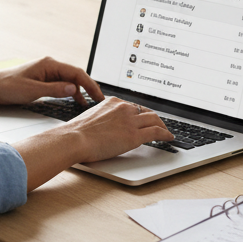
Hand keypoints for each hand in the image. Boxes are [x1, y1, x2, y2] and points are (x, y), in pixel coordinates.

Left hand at [0, 57, 103, 107]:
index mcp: (49, 64)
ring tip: (90, 104)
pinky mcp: (43, 79)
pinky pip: (62, 84)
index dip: (90, 85)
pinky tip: (75, 101)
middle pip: (75, 76)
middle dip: (89, 88)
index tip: (99, 96)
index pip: (76, 73)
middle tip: (99, 102)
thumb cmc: (8, 86)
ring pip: (70, 81)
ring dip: (80, 91)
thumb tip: (74, 89)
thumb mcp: (32, 91)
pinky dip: (70, 92)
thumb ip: (55, 90)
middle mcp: (50, 66)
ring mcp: (47, 72)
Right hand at [13, 97, 172, 189]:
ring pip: (155, 119)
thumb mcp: (91, 117)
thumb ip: (103, 118)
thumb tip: (107, 127)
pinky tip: (168, 138)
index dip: (141, 113)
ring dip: (162, 126)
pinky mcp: (134, 135)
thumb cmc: (77, 133)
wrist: (74, 139)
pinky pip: (156, 132)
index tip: (143, 118)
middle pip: (146, 111)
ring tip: (165, 131)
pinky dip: (165, 134)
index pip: (133, 106)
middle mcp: (123, 108)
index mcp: (113, 102)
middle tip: (158, 124)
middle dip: (155, 118)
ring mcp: (130, 121)